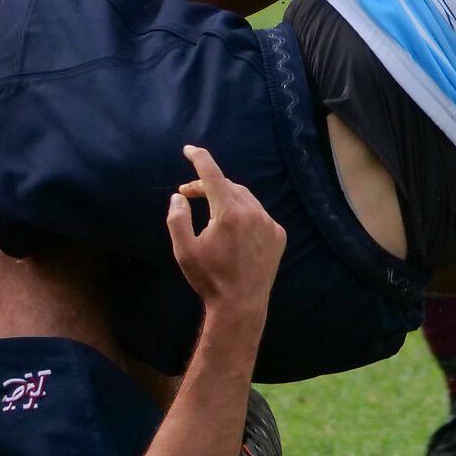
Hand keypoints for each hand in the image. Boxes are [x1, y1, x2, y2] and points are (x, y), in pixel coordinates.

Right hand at [165, 145, 285, 313]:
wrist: (241, 305)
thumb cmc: (209, 278)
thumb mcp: (184, 250)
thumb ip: (177, 218)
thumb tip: (180, 196)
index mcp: (228, 213)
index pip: (212, 174)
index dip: (199, 159)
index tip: (189, 150)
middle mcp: (252, 213)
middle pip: (227, 186)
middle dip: (207, 185)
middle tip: (188, 194)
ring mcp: (268, 223)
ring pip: (244, 198)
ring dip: (226, 198)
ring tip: (210, 211)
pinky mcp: (278, 235)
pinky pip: (258, 214)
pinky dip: (244, 213)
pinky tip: (233, 229)